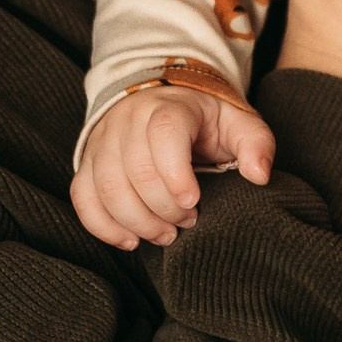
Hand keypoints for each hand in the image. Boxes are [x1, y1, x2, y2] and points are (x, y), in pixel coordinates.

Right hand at [72, 84, 276, 249]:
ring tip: (165, 234)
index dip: (175, 173)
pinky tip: (130, 240)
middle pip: (135, 168)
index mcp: (169, 106)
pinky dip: (103, 225)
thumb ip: (256, 143)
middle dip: (163, 207)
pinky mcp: (88, 162)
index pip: (164, 134)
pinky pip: (82, 197)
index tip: (193, 202)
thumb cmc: (205, 121)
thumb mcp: (237, 122)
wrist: (162, 101)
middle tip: (188, 221)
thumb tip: (259, 175)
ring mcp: (104, 141)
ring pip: (106, 186)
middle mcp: (129, 119)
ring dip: (136, 221)